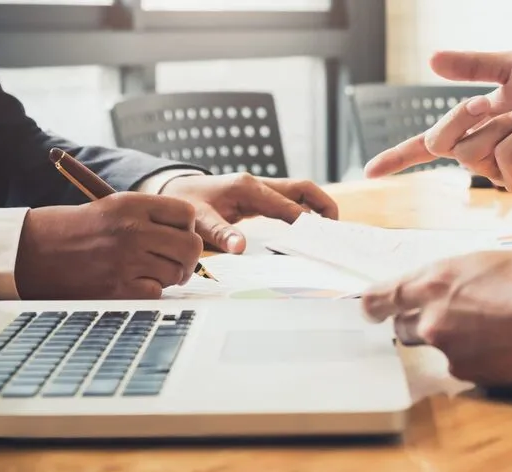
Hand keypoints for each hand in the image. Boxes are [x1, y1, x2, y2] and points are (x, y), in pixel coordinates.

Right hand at [14, 192, 202, 299]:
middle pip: (191, 246)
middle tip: (176, 263)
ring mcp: (126, 259)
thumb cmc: (76, 230)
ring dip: (168, 276)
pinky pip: (157, 292)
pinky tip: (132, 282)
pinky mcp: (118, 287)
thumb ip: (151, 218)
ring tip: (147, 271)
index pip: (186, 215)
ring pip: (177, 272)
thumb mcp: (113, 208)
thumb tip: (190, 238)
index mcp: (132, 204)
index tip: (176, 236)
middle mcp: (133, 230)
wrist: (32, 250)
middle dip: (188, 258)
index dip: (186, 228)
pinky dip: (149, 290)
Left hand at [161, 173, 338, 252]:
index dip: (307, 222)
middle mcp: (258, 184)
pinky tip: (310, 230)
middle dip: (324, 206)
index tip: (322, 238)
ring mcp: (261, 188)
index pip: (287, 205)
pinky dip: (304, 212)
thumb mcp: (199, 221)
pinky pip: (289, 200)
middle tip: (337, 231)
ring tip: (330, 232)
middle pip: (303, 189)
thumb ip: (221, 234)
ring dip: (317, 208)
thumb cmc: (187, 204)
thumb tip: (241, 247)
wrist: (174, 191)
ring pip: (300, 192)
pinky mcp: (260, 196)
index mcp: (248, 189)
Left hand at [361, 248, 511, 394]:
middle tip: (455, 316)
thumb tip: (458, 286)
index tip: (371, 309)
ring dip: (455, 342)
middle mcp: (433, 319)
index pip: (382, 297)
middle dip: (421, 323)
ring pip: (438, 349)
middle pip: (404, 328)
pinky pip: (465, 368)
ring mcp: (451, 352)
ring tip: (496, 330)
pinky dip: (480, 359)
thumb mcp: (498, 260)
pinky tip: (509, 348)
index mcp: (437, 280)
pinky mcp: (472, 379)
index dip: (374, 304)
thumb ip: (465, 276)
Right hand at [364, 51, 511, 190]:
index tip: (370, 172)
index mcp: (473, 129)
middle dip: (458, 116)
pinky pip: (504, 157)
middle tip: (486, 101)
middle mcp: (480, 155)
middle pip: (439, 144)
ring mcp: (499, 172)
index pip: (426, 148)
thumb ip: (472, 66)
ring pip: (472, 149)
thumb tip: (433, 60)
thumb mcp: (511, 67)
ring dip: (502, 122)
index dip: (397, 159)